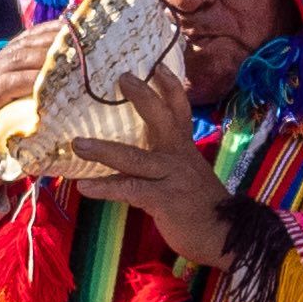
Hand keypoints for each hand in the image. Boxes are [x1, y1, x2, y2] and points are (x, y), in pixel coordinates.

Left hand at [58, 58, 234, 266]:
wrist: (225, 236)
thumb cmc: (199, 206)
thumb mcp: (185, 174)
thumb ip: (166, 159)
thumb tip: (139, 148)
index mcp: (184, 148)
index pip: (179, 109)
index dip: (170, 86)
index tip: (156, 66)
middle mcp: (179, 156)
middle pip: (162, 118)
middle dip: (143, 96)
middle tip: (122, 77)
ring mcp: (172, 177)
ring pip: (135, 158)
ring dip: (103, 150)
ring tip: (77, 143)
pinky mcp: (165, 199)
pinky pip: (130, 191)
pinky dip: (106, 188)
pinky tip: (84, 186)